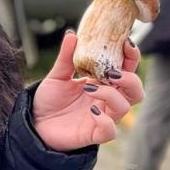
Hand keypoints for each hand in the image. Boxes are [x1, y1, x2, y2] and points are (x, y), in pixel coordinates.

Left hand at [32, 32, 143, 150]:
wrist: (34, 123)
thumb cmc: (49, 100)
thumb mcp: (56, 76)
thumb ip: (66, 57)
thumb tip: (72, 35)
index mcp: (103, 83)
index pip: (127, 69)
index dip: (132, 57)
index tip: (126, 43)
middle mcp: (107, 100)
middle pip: (135, 91)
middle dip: (130, 79)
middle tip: (112, 72)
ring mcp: (103, 117)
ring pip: (124, 107)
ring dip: (111, 94)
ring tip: (89, 87)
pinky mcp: (94, 134)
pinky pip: (110, 131)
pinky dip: (105, 120)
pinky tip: (92, 111)